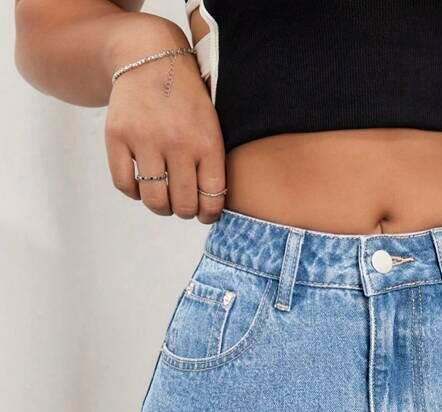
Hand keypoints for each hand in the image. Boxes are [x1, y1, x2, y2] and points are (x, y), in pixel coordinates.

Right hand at [104, 22, 225, 223]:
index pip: (212, 198)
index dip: (208, 214)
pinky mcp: (118, 136)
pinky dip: (133, 192)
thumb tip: (209, 207)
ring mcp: (146, 139)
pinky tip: (140, 184)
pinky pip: (125, 184)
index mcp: (207, 143)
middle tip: (181, 204)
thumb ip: (212, 162)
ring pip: (154, 200)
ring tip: (162, 199)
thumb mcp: (212, 125)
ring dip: (160, 207)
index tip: (204, 213)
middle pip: (183, 205)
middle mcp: (178, 143)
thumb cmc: (187, 100)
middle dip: (184, 211)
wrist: (150, 57)